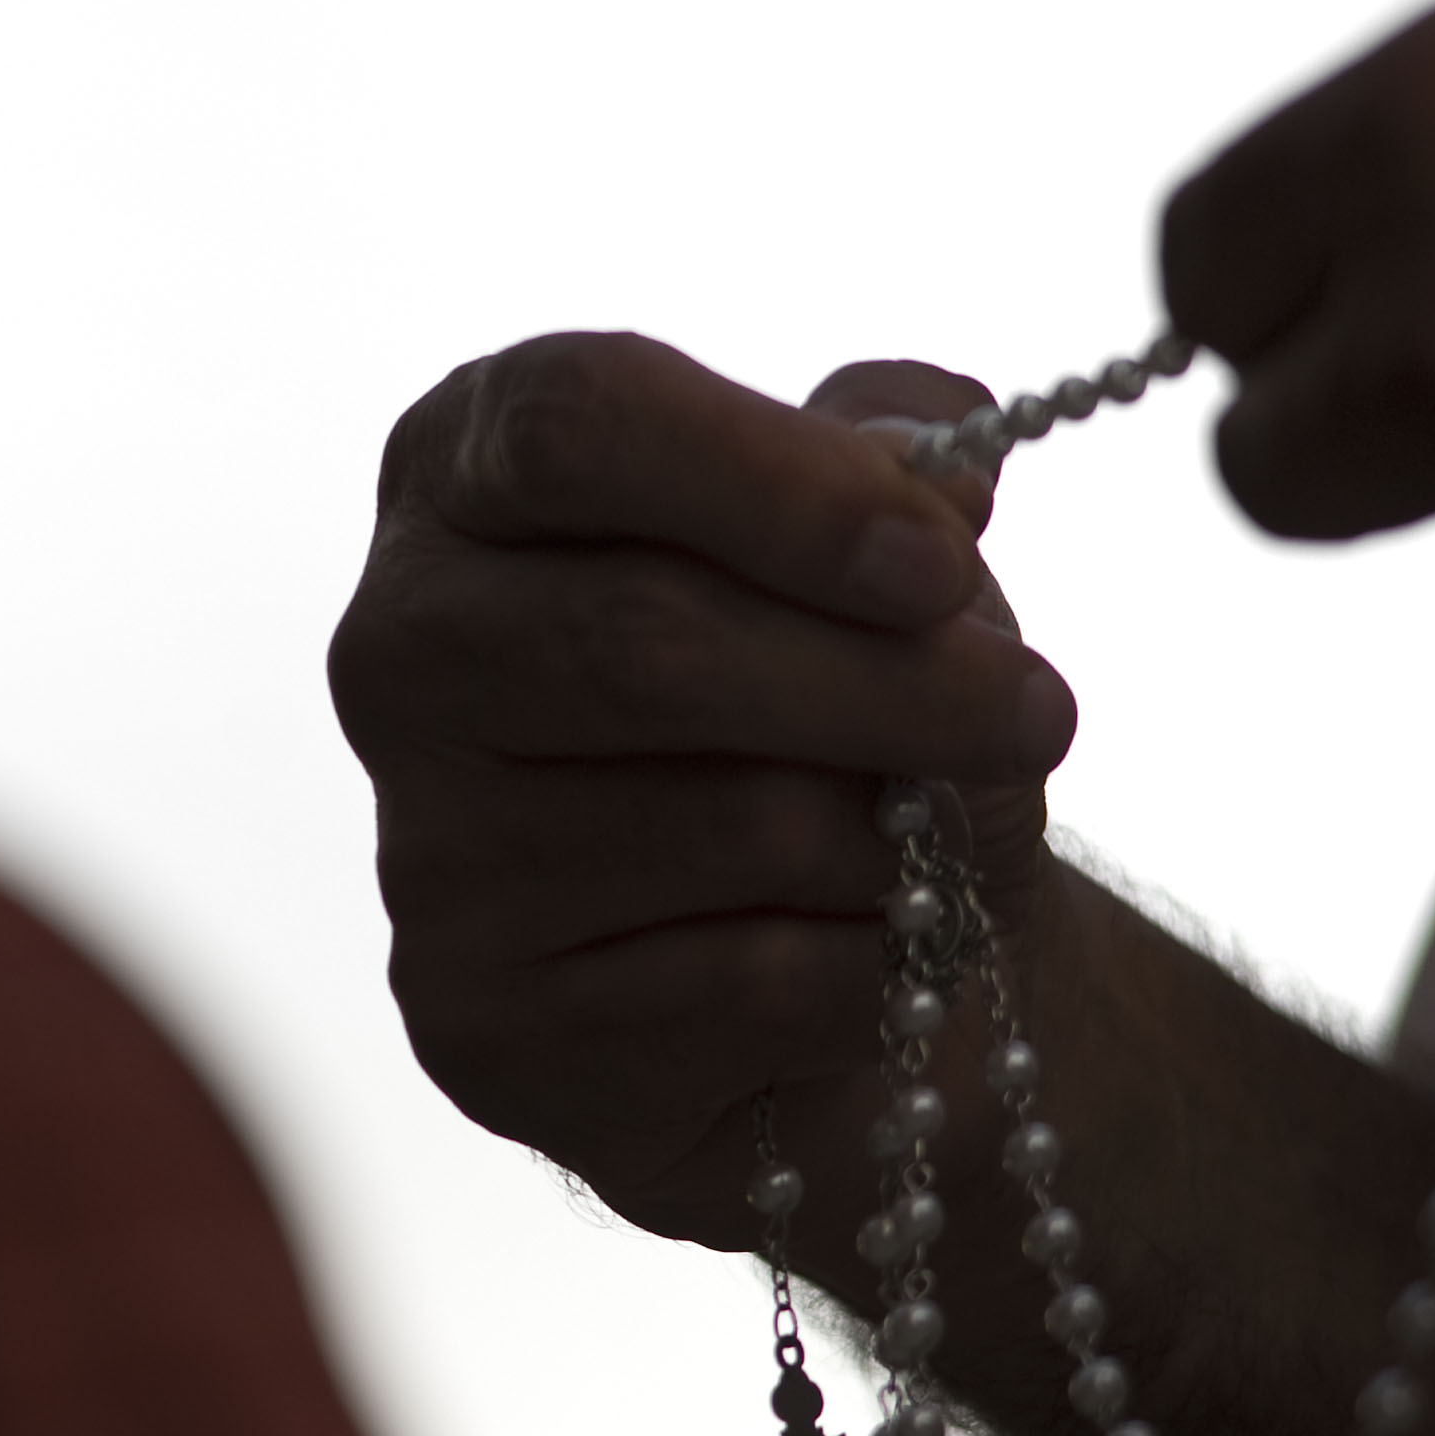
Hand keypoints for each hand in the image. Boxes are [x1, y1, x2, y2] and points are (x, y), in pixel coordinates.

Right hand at [327, 334, 1081, 1245]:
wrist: (822, 962)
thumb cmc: (833, 712)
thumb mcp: (877, 553)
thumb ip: (898, 473)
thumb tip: (942, 470)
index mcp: (463, 477)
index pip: (572, 418)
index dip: (774, 480)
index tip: (943, 559)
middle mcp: (398, 648)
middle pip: (644, 634)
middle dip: (890, 680)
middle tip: (1035, 711)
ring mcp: (421, 846)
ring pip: (726, 822)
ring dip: (897, 840)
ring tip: (931, 844)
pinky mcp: (477, 1017)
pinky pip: (743, 982)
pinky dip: (863, 967)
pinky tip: (857, 955)